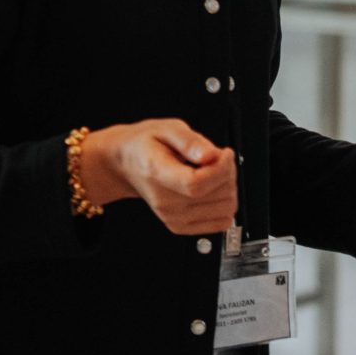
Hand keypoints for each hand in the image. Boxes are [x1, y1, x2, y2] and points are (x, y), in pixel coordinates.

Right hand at [83, 119, 236, 235]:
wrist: (127, 164)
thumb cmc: (145, 145)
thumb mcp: (166, 128)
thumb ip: (190, 141)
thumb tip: (210, 155)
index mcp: (157, 173)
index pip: (197, 184)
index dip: (220, 169)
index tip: (224, 153)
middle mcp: (165, 201)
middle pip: (216, 196)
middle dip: (227, 173)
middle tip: (216, 158)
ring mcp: (173, 216)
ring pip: (225, 209)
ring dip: (228, 188)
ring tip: (213, 172)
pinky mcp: (181, 226)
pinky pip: (220, 222)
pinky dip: (224, 205)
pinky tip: (213, 189)